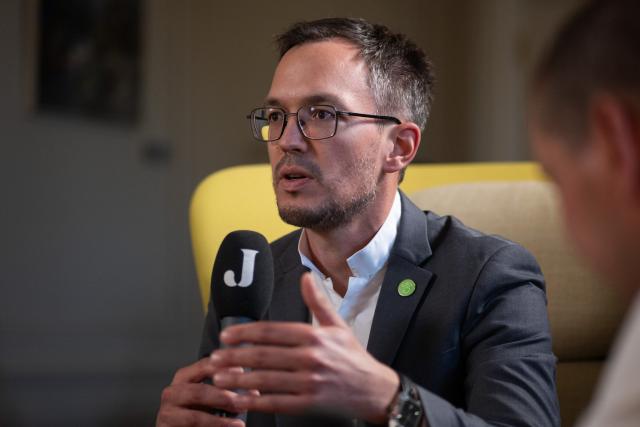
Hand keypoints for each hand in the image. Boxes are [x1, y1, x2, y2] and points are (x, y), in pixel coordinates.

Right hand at [156, 358, 247, 426]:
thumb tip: (252, 389)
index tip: (242, 371)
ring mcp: (167, 413)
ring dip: (219, 422)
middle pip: (199, 392)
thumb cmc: (197, 411)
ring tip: (238, 424)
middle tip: (243, 403)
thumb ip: (223, 387)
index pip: (204, 366)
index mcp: (184, 377)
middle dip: (224, 398)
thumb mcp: (209, 395)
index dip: (224, 368)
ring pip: (195, 417)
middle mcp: (172, 392)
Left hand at [209, 272, 399, 422]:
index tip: (227, 335)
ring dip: (238, 379)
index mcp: (315, 336)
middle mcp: (311, 358)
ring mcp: (310, 382)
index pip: (272, 331)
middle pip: (263, 355)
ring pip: (265, 380)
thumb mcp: (338, 325)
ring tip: (219, 378)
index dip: (245, 332)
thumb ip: (317, 302)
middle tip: (214, 357)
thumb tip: (306, 276)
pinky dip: (255, 402)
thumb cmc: (354, 358)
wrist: (375, 390)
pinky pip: (275, 402)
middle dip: (234, 356)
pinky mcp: (309, 403)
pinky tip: (240, 400)